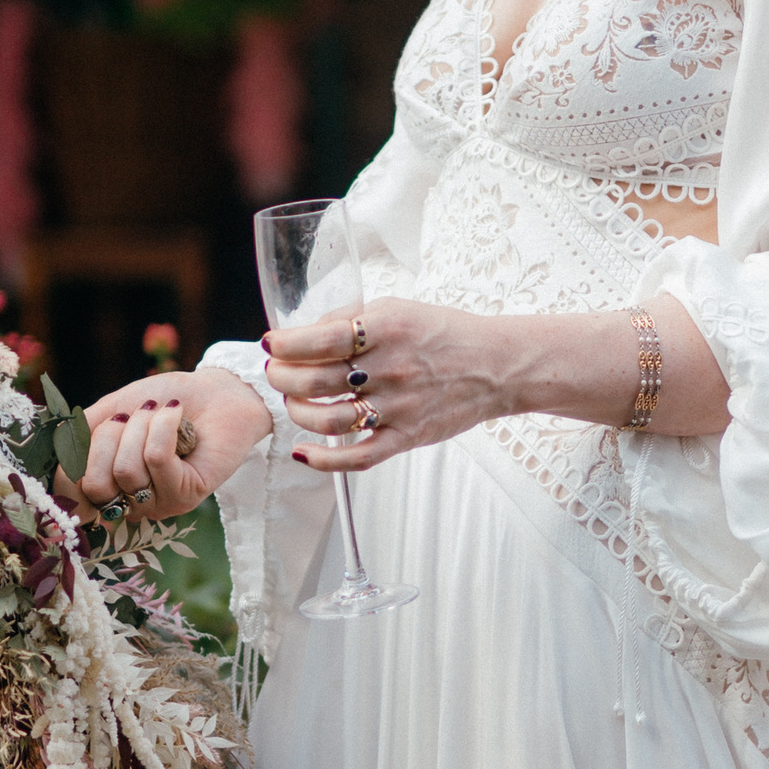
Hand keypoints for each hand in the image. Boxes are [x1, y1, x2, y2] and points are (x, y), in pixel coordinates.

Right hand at [70, 365, 271, 520]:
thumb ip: (81, 433)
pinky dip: (163, 426)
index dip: (74, 459)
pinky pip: (157, 460)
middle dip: (108, 438)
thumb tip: (55, 452)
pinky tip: (176, 415)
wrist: (216, 392)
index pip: (71, 492)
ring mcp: (159, 504)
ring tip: (160, 415)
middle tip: (130, 418)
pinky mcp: (187, 495)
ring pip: (127, 470)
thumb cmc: (163, 401)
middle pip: (95, 484)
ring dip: (141, 428)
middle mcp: (131, 503)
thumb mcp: (113, 409)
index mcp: (109, 486)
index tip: (95, 427)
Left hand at [268, 297, 511, 472]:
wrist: (497, 366)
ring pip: (327, 419)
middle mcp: (389, 369)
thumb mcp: (398, 309)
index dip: (286, 345)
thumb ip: (351, 318)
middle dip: (282, 377)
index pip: (318, 340)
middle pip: (314, 381)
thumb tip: (306, 333)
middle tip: (276, 373)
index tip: (272, 344)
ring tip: (294, 402)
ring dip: (297, 412)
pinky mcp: (407, 436)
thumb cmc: (445, 334)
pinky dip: (324, 460)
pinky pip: (359, 457)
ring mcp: (398, 407)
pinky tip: (304, 453)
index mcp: (384, 330)